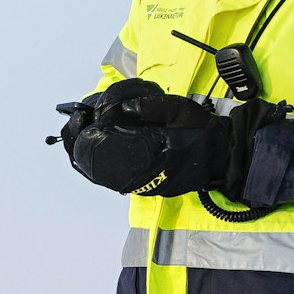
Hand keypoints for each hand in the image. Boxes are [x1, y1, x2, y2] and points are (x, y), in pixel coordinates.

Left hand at [65, 82, 286, 203]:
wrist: (220, 158)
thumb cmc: (200, 133)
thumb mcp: (177, 109)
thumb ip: (148, 106)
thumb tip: (120, 107)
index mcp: (144, 153)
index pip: (101, 147)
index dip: (84, 133)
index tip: (80, 117)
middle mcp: (137, 174)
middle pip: (92, 166)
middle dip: (77, 144)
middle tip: (73, 124)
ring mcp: (138, 184)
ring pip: (98, 175)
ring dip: (84, 155)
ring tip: (79, 133)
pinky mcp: (141, 186)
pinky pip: (110, 178)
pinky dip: (97, 163)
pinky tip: (95, 146)